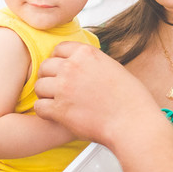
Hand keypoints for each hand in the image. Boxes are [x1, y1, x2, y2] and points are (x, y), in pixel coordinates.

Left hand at [34, 41, 158, 145]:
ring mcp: (64, 88)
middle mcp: (72, 67)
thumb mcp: (113, 68)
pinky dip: (45, 112)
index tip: (62, 69)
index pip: (59, 48)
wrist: (132, 122)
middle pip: (46, 66)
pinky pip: (40, 107)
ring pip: (39, 86)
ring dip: (46, 95)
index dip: (59, 60)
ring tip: (57, 103)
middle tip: (57, 88)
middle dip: (49, 77)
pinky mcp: (60, 109)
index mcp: (87, 54)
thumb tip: (84, 65)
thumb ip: (93, 64)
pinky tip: (56, 115)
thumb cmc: (130, 100)